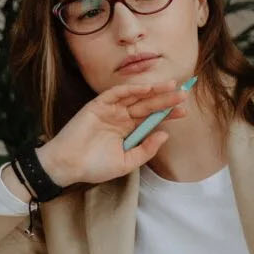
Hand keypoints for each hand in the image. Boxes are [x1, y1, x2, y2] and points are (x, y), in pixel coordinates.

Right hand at [38, 76, 195, 185]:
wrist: (68, 165)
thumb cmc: (95, 166)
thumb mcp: (127, 162)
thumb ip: (146, 150)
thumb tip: (165, 135)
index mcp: (128, 131)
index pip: (152, 119)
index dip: (168, 113)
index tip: (184, 111)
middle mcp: (121, 118)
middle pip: (148, 106)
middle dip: (165, 100)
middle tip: (184, 94)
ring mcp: (110, 110)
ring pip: (135, 97)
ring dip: (153, 91)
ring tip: (171, 87)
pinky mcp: (97, 105)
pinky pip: (116, 94)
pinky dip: (131, 90)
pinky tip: (146, 89)